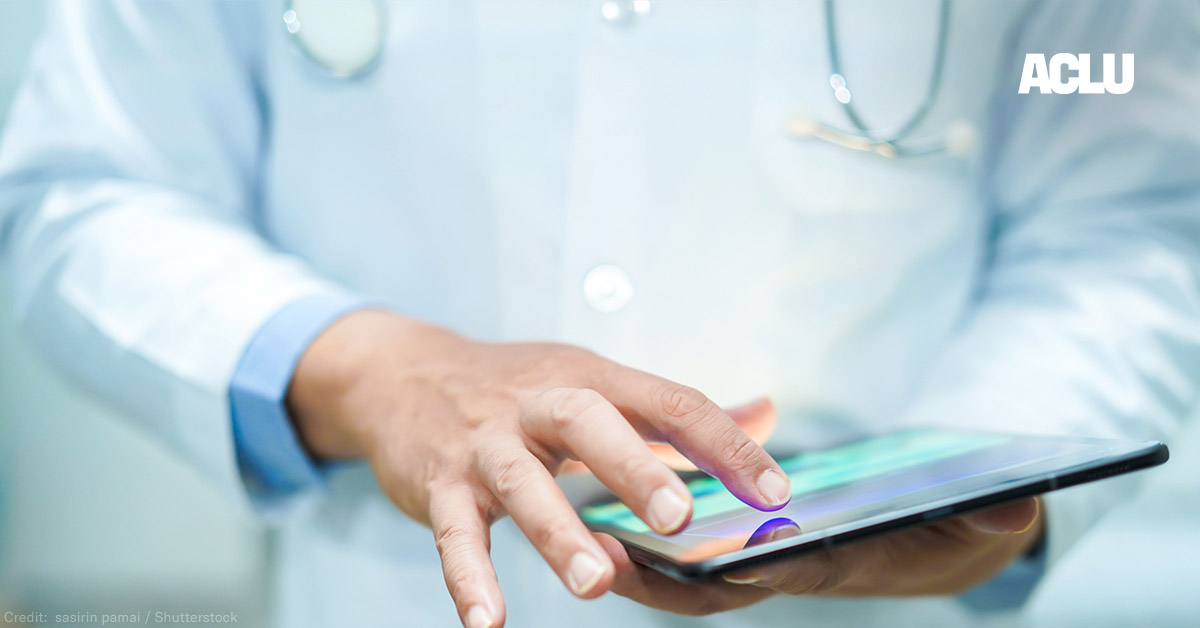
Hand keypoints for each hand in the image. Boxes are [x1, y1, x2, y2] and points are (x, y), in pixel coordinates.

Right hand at [285, 309, 791, 627]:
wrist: (404, 374)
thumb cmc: (518, 388)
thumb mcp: (596, 382)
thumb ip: (677, 411)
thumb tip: (767, 415)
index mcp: (590, 378)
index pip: (668, 402)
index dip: (724, 445)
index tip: (774, 491)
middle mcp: (538, 403)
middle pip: (589, 423)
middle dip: (634, 468)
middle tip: (679, 518)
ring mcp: (486, 444)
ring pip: (520, 482)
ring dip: (557, 532)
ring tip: (595, 582)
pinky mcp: (440, 484)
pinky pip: (453, 533)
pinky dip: (468, 578)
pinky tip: (488, 624)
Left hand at [598, 497, 1042, 614]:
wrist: (950, 539)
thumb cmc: (963, 528)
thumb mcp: (986, 518)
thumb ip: (993, 512)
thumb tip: (1015, 503)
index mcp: (845, 561)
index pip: (795, 570)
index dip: (754, 568)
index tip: (705, 560)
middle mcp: (797, 568)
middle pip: (723, 589)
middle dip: (667, 581)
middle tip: (608, 558)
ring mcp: (770, 561)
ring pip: (692, 577)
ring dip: (642, 564)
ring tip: (586, 537)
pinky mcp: (753, 544)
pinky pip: (690, 554)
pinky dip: (652, 545)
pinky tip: (608, 512)